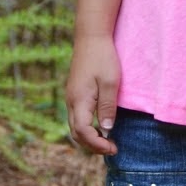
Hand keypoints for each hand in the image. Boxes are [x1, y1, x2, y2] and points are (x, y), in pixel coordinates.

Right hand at [66, 35, 120, 155]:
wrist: (91, 37)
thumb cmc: (103, 57)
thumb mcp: (111, 82)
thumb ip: (108, 107)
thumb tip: (107, 129)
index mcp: (79, 100)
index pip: (83, 132)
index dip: (97, 144)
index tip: (113, 148)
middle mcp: (71, 101)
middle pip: (76, 133)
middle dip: (92, 146)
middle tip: (112, 149)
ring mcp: (71, 97)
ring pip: (75, 126)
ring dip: (89, 138)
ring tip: (107, 141)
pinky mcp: (75, 93)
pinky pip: (77, 117)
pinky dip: (86, 128)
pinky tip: (100, 127)